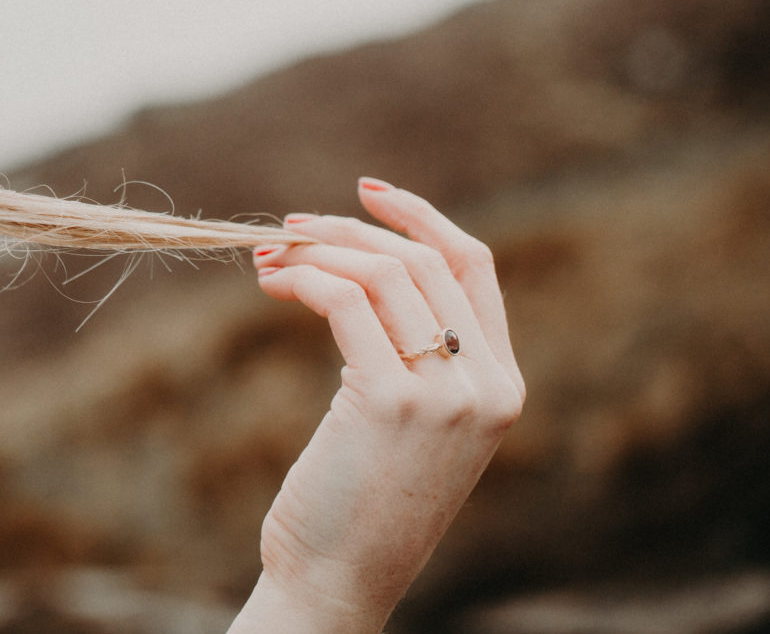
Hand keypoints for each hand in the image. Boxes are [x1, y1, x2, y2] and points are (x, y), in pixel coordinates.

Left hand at [235, 178, 525, 631]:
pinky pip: (346, 304)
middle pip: (421, 261)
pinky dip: (305, 279)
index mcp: (502, 385)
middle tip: (286, 228)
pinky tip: (273, 284)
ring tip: (267, 259)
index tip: (366, 191)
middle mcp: (487, 386)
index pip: (474, 266)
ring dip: (315, 252)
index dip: (421, 218)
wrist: (339, 579)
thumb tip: (359, 272)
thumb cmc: (356, 501)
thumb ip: (413, 357)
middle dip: (347, 231)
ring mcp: (446, 394)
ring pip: (381, 275)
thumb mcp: (408, 422)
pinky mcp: (391, 401)